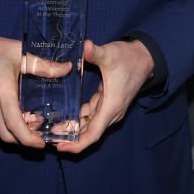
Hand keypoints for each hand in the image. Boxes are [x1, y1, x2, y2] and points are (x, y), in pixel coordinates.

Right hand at [0, 34, 69, 146]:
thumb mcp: (20, 52)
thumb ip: (44, 64)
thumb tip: (67, 69)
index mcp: (2, 91)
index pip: (14, 124)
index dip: (29, 138)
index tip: (42, 144)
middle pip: (8, 135)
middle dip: (25, 141)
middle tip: (42, 136)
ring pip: (0, 131)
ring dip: (16, 134)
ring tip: (32, 125)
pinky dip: (6, 127)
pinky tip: (17, 117)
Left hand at [56, 39, 153, 154]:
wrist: (145, 57)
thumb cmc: (129, 58)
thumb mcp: (110, 54)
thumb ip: (95, 52)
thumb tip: (85, 45)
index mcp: (111, 106)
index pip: (93, 134)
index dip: (76, 144)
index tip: (59, 148)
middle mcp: (111, 112)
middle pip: (89, 132)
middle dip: (70, 137)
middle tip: (48, 136)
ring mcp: (110, 108)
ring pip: (90, 125)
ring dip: (73, 128)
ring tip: (52, 128)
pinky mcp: (108, 103)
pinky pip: (92, 116)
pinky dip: (80, 118)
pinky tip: (66, 117)